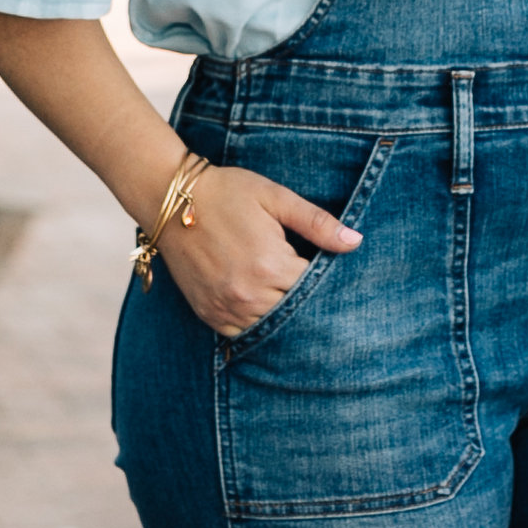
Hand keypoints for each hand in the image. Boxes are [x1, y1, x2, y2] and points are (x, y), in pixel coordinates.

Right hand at [157, 164, 363, 338]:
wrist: (171, 199)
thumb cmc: (227, 193)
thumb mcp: (276, 198)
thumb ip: (317, 223)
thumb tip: (356, 242)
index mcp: (271, 264)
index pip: (315, 288)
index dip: (325, 281)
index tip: (328, 270)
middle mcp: (249, 293)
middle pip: (296, 313)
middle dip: (307, 301)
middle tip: (312, 287)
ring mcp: (226, 307)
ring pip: (271, 328)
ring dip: (283, 316)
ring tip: (288, 296)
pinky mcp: (208, 313)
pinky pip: (242, 334)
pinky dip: (256, 325)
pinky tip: (264, 308)